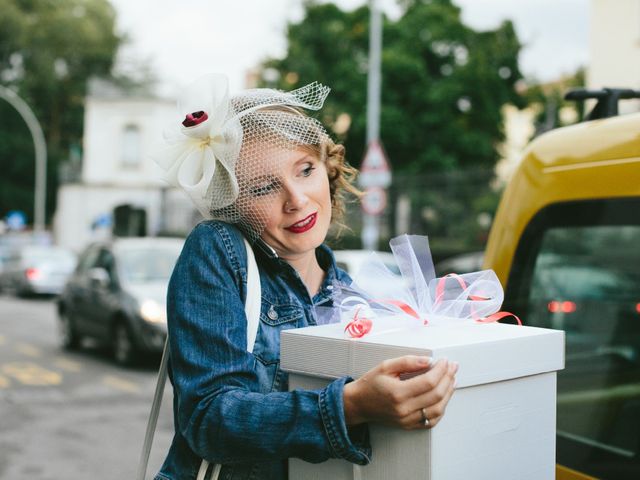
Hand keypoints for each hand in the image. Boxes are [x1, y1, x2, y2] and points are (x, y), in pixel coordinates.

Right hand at [343, 356, 457, 429]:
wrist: (360, 404)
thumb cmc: (371, 383)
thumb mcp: (386, 366)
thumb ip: (408, 361)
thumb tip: (429, 360)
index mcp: (397, 392)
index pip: (428, 382)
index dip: (441, 370)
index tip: (445, 360)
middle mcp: (404, 409)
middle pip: (436, 395)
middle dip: (448, 378)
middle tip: (453, 367)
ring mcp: (408, 420)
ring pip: (438, 409)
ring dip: (449, 393)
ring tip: (452, 379)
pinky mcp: (409, 425)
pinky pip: (432, 420)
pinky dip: (442, 408)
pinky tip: (444, 396)